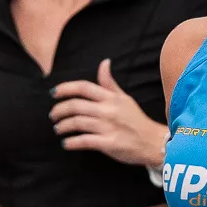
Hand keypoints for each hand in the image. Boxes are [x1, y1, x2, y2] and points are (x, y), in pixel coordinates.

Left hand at [52, 60, 168, 165]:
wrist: (153, 142)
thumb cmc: (137, 120)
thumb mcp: (125, 98)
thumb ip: (110, 83)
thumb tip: (104, 62)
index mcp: (111, 98)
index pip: (83, 87)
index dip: (65, 88)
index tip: (54, 93)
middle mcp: (108, 110)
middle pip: (75, 105)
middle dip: (59, 110)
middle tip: (53, 115)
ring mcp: (108, 127)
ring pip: (77, 123)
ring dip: (63, 126)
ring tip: (58, 129)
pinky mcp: (109, 143)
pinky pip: (85, 141)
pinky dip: (72, 142)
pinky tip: (66, 144)